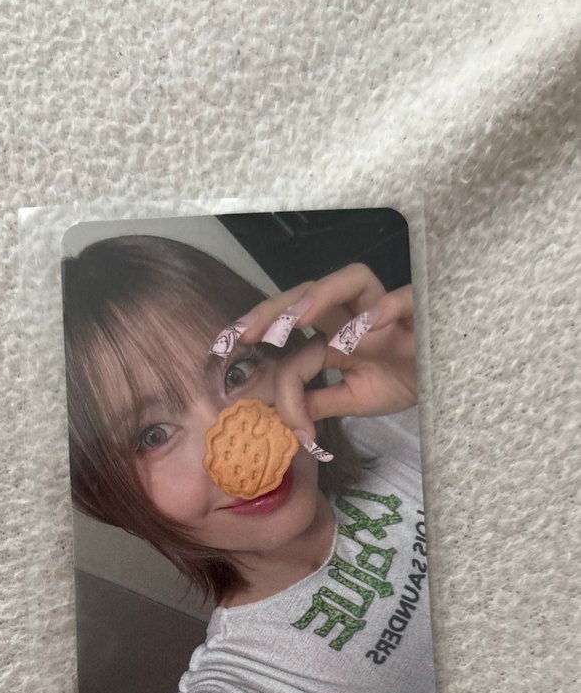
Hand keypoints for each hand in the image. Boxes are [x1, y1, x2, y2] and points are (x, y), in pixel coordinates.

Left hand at [211, 263, 416, 443]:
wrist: (445, 384)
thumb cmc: (401, 382)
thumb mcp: (353, 399)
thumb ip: (318, 401)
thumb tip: (281, 414)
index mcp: (335, 334)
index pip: (297, 345)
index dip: (274, 369)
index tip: (255, 398)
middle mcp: (355, 315)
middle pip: (309, 292)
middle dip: (274, 309)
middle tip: (246, 332)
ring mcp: (386, 310)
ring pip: (353, 278)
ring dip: (321, 295)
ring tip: (297, 319)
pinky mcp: (420, 315)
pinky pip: (406, 298)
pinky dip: (386, 307)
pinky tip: (365, 324)